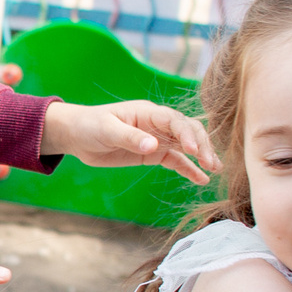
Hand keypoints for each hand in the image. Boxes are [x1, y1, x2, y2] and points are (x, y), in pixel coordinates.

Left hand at [43, 99, 214, 183]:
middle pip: (188, 131)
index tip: (195, 151)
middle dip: (202, 145)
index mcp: (148, 112)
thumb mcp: (107, 130)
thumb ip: (130, 138)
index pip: (175, 121)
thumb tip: (153, 146)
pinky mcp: (153, 154)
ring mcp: (157, 139)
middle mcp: (158, 124)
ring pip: (186, 145)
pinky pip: (176, 160)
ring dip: (201, 155)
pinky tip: (202, 179)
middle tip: (211, 163)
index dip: (187, 134)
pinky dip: (189, 169)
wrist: (77, 135)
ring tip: (215, 169)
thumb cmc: (90, 126)